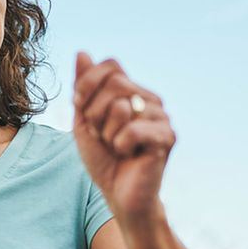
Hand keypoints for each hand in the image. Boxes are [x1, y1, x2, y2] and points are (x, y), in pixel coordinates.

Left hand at [72, 51, 175, 224]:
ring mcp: (162, 116)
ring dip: (106, 132)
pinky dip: (120, 145)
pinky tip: (129, 154)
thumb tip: (82, 52)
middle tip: (101, 135)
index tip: (79, 106)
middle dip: (95, 113)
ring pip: (120, 106)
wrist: (120, 196)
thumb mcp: (84, 121)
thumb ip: (83, 88)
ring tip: (116, 146)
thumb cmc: (103, 160)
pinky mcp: (167, 136)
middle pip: (114, 82)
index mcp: (132, 92)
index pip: (110, 65)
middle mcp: (151, 99)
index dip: (88, 83)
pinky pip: (132, 130)